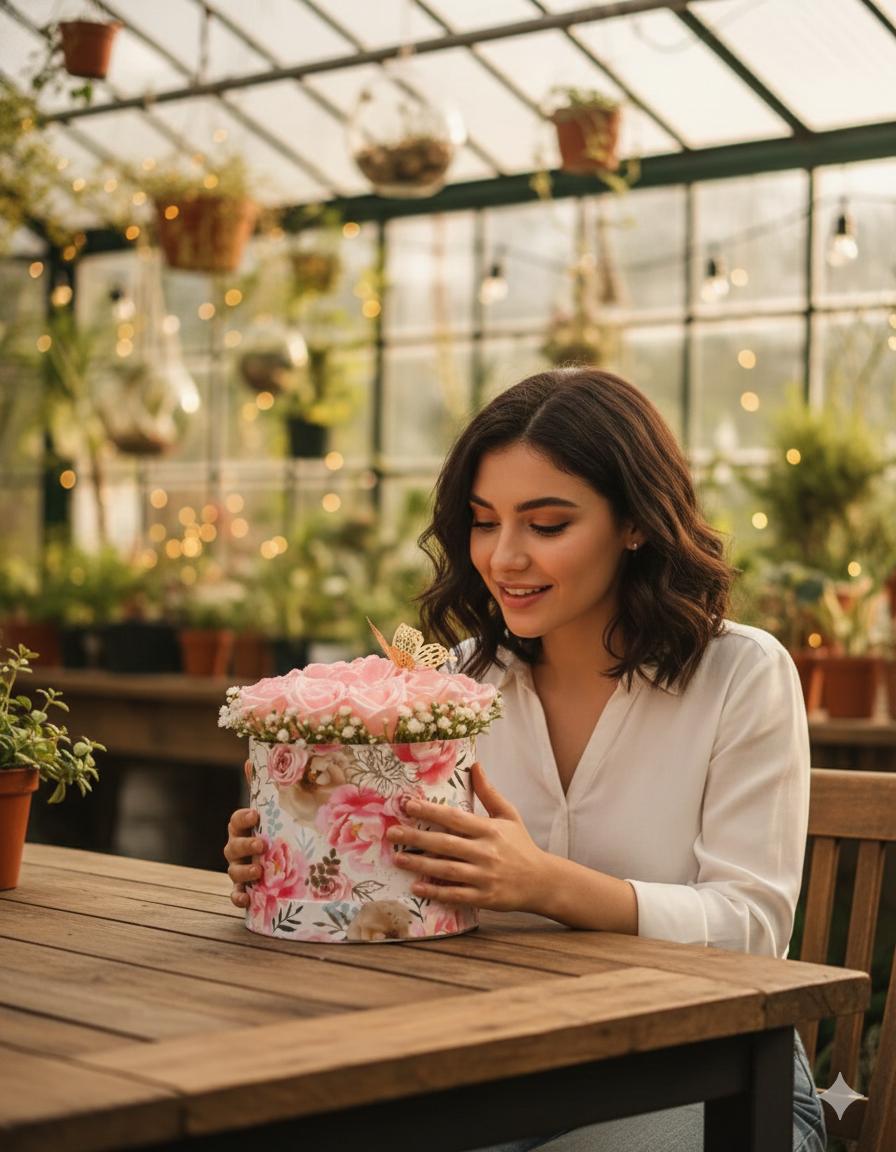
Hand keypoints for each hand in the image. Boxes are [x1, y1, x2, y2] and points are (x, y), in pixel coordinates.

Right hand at [223, 766, 263, 908]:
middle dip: (245, 845)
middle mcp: (237, 848)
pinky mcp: (244, 888)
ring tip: (259, 871)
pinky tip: (247, 900)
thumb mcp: (270, 810)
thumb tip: (251, 760)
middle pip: (232, 846)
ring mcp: (239, 868)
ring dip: (244, 871)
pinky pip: (236, 894)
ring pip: (233, 871)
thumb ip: (262, 787)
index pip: (236, 820)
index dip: (243, 817)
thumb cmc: (270, 829)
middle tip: (261, 844)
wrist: (275, 860)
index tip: (255, 814)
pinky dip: (238, 897)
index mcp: (242, 828)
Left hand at [386, 762, 548, 911]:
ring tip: (398, 858)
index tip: (408, 805)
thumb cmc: (521, 845)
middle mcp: (486, 852)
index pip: (455, 818)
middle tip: (392, 833)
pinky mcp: (484, 897)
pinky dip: (435, 891)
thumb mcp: (509, 814)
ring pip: (446, 869)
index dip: (430, 811)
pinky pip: (455, 894)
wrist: (542, 881)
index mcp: (490, 830)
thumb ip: (488, 792)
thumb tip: (474, 765)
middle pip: (445, 843)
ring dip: (420, 864)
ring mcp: (484, 876)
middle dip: (416, 837)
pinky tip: (417, 887)